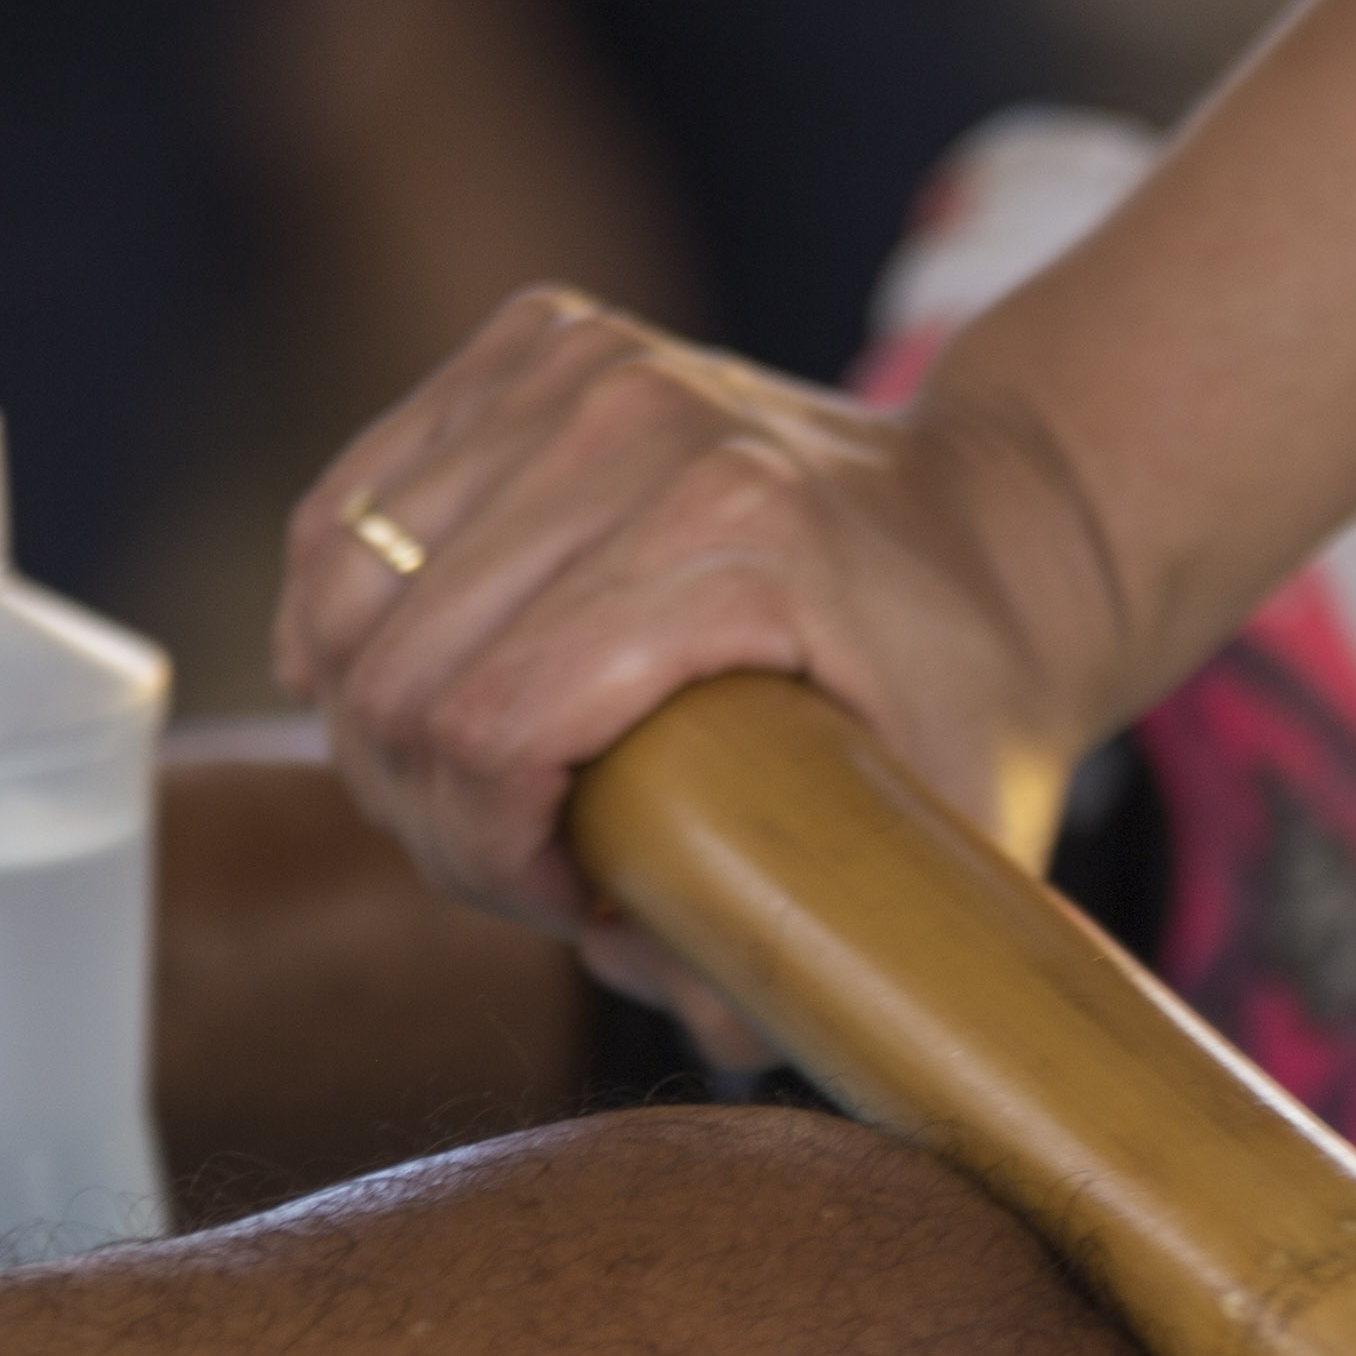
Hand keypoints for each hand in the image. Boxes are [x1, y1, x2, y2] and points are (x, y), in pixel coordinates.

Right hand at [274, 290, 1138, 1035]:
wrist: (1012, 516)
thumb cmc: (975, 695)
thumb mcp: (940, 843)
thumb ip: (817, 955)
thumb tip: (688, 1016)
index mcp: (737, 538)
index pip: (491, 727)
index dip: (485, 857)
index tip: (566, 904)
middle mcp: (643, 425)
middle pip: (401, 668)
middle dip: (427, 809)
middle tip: (519, 868)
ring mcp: (584, 365)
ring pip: (347, 577)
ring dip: (374, 718)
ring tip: (476, 786)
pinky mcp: (538, 339)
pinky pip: (351, 502)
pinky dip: (343, 610)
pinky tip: (397, 685)